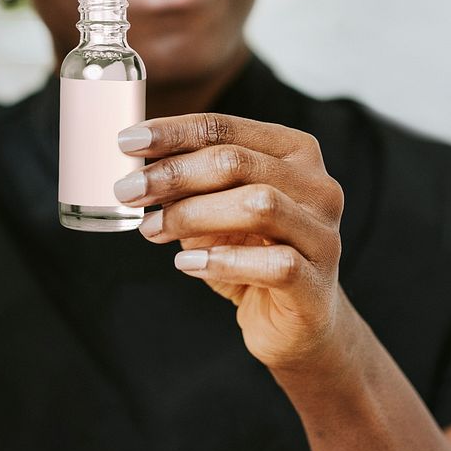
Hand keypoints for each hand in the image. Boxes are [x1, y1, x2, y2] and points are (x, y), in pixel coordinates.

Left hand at [115, 113, 355, 374]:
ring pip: (257, 205)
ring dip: (192, 215)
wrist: (293, 322)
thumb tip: (136, 165)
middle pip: (236, 162)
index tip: (127, 143)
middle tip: (128, 191)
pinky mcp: (317, 284)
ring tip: (152, 230)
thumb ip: (189, 183)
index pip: (225, 128)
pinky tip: (187, 264)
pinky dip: (222, 261)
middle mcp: (318, 186)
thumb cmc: (250, 254)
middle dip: (173, 174)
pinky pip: (274, 264)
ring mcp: (323, 235)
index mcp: (295, 152)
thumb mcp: (215, 209)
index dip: (172, 132)